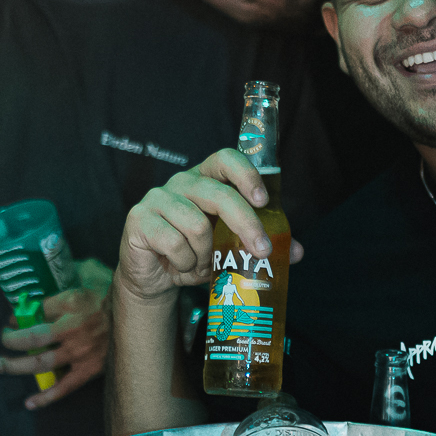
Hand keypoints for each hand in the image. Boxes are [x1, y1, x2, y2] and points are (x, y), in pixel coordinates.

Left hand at [0, 258, 115, 409]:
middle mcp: (72, 329)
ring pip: (41, 363)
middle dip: (10, 342)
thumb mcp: (91, 272)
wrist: (143, 314)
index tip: (12, 320)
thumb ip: (71, 270)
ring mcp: (80, 352)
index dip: (19, 316)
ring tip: (1, 365)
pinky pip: (64, 387)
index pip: (36, 310)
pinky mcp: (90, 369)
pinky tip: (30, 402)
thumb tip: (51, 268)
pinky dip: (46, 397)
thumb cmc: (115, 291)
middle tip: (0, 343)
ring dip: (17, 366)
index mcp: (72, 302)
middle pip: (31, 340)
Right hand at [118, 150, 303, 303]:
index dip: (246, 174)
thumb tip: (296, 251)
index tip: (263, 200)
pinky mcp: (139, 219)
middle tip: (263, 252)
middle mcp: (182, 182)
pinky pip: (174, 242)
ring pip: (197, 225)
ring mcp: (157, 198)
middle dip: (246, 224)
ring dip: (205, 254)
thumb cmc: (195, 253)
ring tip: (201, 264)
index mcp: (206, 179)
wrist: (154, 276)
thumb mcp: (229, 247)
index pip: (226, 159)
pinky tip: (181, 266)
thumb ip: (259, 242)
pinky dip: (185, 262)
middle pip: (219, 195)